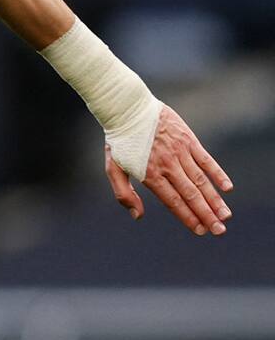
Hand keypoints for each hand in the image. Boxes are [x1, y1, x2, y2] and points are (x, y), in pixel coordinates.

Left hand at [106, 105, 233, 235]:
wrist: (127, 108)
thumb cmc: (120, 141)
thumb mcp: (113, 167)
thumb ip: (123, 193)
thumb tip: (138, 216)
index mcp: (149, 174)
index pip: (173, 201)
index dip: (187, 217)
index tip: (200, 231)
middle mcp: (167, 165)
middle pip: (190, 194)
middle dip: (206, 214)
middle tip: (219, 230)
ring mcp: (179, 151)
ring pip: (200, 180)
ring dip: (214, 199)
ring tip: (225, 215)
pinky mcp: (187, 139)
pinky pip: (206, 159)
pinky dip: (217, 173)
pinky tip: (227, 188)